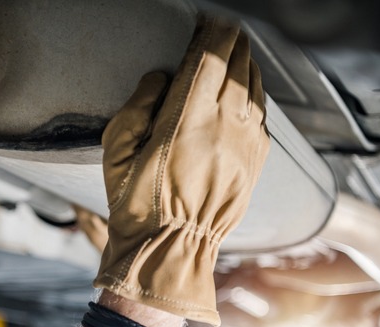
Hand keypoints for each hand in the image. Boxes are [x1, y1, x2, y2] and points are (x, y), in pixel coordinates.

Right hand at [95, 15, 269, 324]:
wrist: (172, 249)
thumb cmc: (137, 203)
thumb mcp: (116, 152)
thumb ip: (138, 106)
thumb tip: (162, 77)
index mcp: (185, 122)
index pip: (208, 60)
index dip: (211, 33)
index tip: (208, 20)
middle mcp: (224, 128)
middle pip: (238, 67)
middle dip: (232, 42)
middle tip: (223, 29)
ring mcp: (246, 146)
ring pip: (256, 88)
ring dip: (247, 63)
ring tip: (237, 50)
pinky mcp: (256, 163)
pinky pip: (263, 116)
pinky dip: (256, 93)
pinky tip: (247, 88)